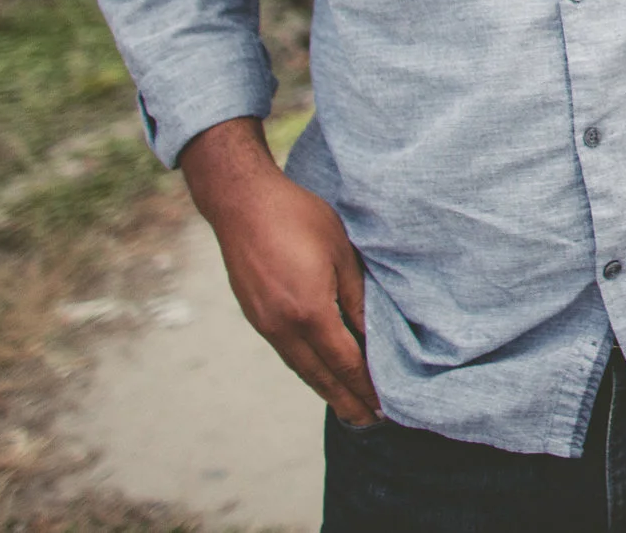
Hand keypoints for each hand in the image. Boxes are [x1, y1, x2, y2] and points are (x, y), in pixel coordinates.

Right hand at [180, 117, 379, 424]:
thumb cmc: (298, 218)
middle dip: (346, 400)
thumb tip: (372, 334)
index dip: (365, 386)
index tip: (383, 406)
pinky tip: (317, 372)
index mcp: (310, 312)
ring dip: (325, 388)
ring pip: (300, 367)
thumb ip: (356, 297)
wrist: (242, 203)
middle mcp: (284, 327)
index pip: (345, 362)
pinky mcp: (256, 316)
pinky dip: (306, 369)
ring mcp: (266, 324)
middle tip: (368, 421)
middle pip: (321, 376)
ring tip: (346, 405)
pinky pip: (286, 352)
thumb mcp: (341, 253)